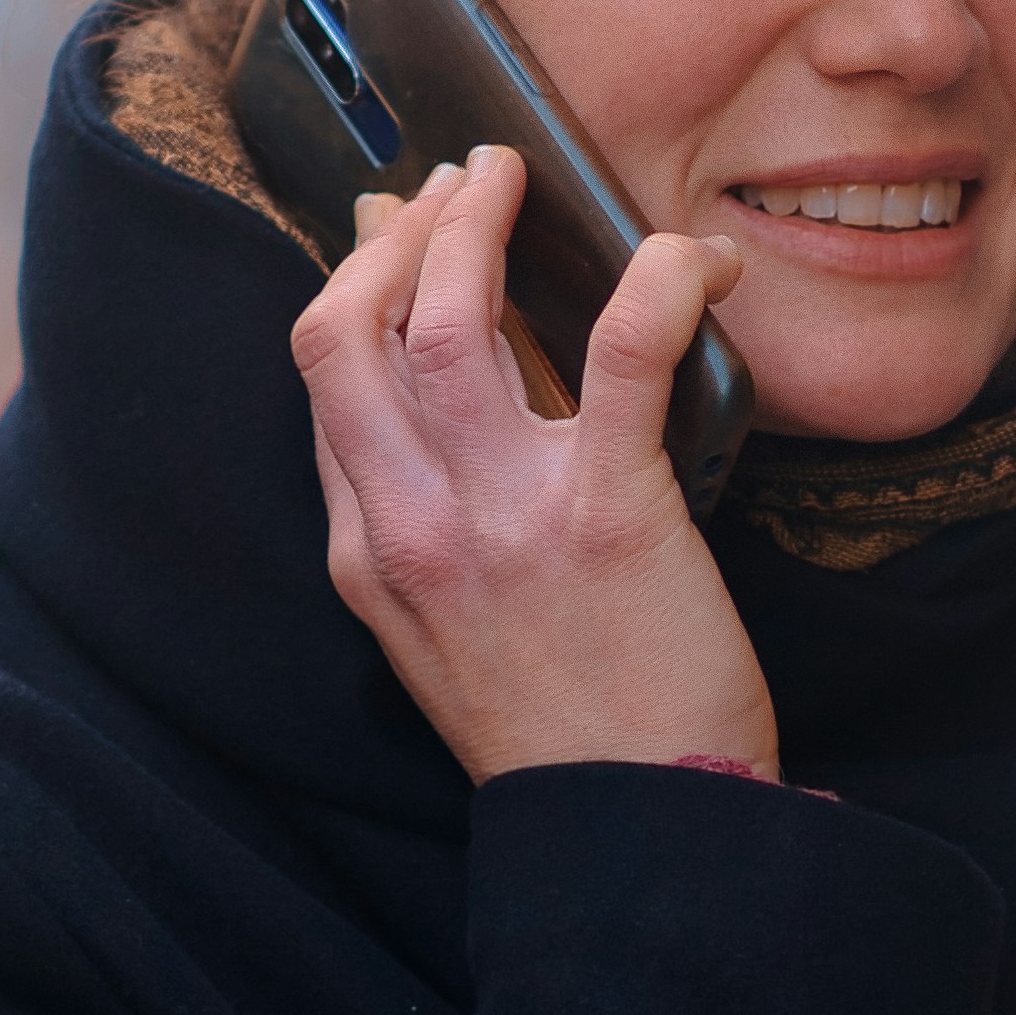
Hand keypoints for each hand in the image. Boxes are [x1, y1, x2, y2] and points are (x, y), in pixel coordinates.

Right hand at [289, 145, 778, 784]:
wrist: (637, 832)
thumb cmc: (563, 734)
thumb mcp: (444, 634)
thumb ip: (425, 526)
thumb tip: (440, 412)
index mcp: (369, 553)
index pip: (327, 380)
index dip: (358, 279)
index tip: (398, 231)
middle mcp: (412, 526)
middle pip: (352, 331)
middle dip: (400, 233)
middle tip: (459, 186)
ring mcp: (501, 518)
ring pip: (447, 323)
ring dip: (478, 228)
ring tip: (515, 182)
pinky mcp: (607, 515)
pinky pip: (618, 356)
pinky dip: (654, 283)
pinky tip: (688, 259)